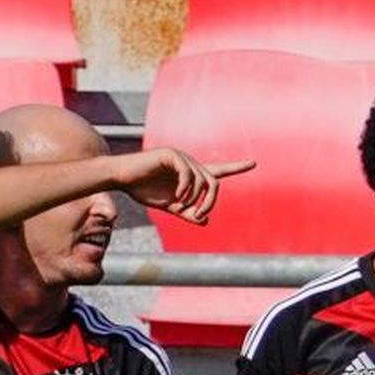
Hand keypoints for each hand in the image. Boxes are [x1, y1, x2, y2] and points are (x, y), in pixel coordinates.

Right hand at [112, 148, 255, 224]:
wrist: (121, 178)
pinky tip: (176, 196)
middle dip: (210, 200)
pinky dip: (185, 188)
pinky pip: (188, 174)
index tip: (253, 163)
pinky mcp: (171, 155)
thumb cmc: (142, 190)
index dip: (236, 167)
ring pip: (202, 179)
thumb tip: (205, 220)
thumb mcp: (169, 206)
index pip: (217, 170)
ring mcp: (180, 157)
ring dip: (195, 198)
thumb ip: (187, 212)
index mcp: (190, 174)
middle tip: (200, 213)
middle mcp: (189, 164)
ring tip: (181, 206)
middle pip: (213, 181)